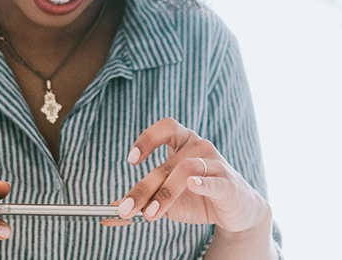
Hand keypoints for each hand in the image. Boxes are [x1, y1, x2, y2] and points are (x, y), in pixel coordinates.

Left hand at [108, 118, 270, 233]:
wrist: (234, 212)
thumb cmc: (197, 198)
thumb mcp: (164, 198)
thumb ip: (140, 201)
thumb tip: (107, 213)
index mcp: (183, 142)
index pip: (165, 127)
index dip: (147, 139)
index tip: (131, 160)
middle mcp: (200, 147)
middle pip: (167, 163)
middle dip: (144, 188)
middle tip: (127, 209)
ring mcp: (216, 164)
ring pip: (186, 170)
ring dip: (165, 193)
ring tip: (151, 214)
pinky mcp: (230, 184)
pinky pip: (215, 180)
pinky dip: (203, 182)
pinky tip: (192, 185)